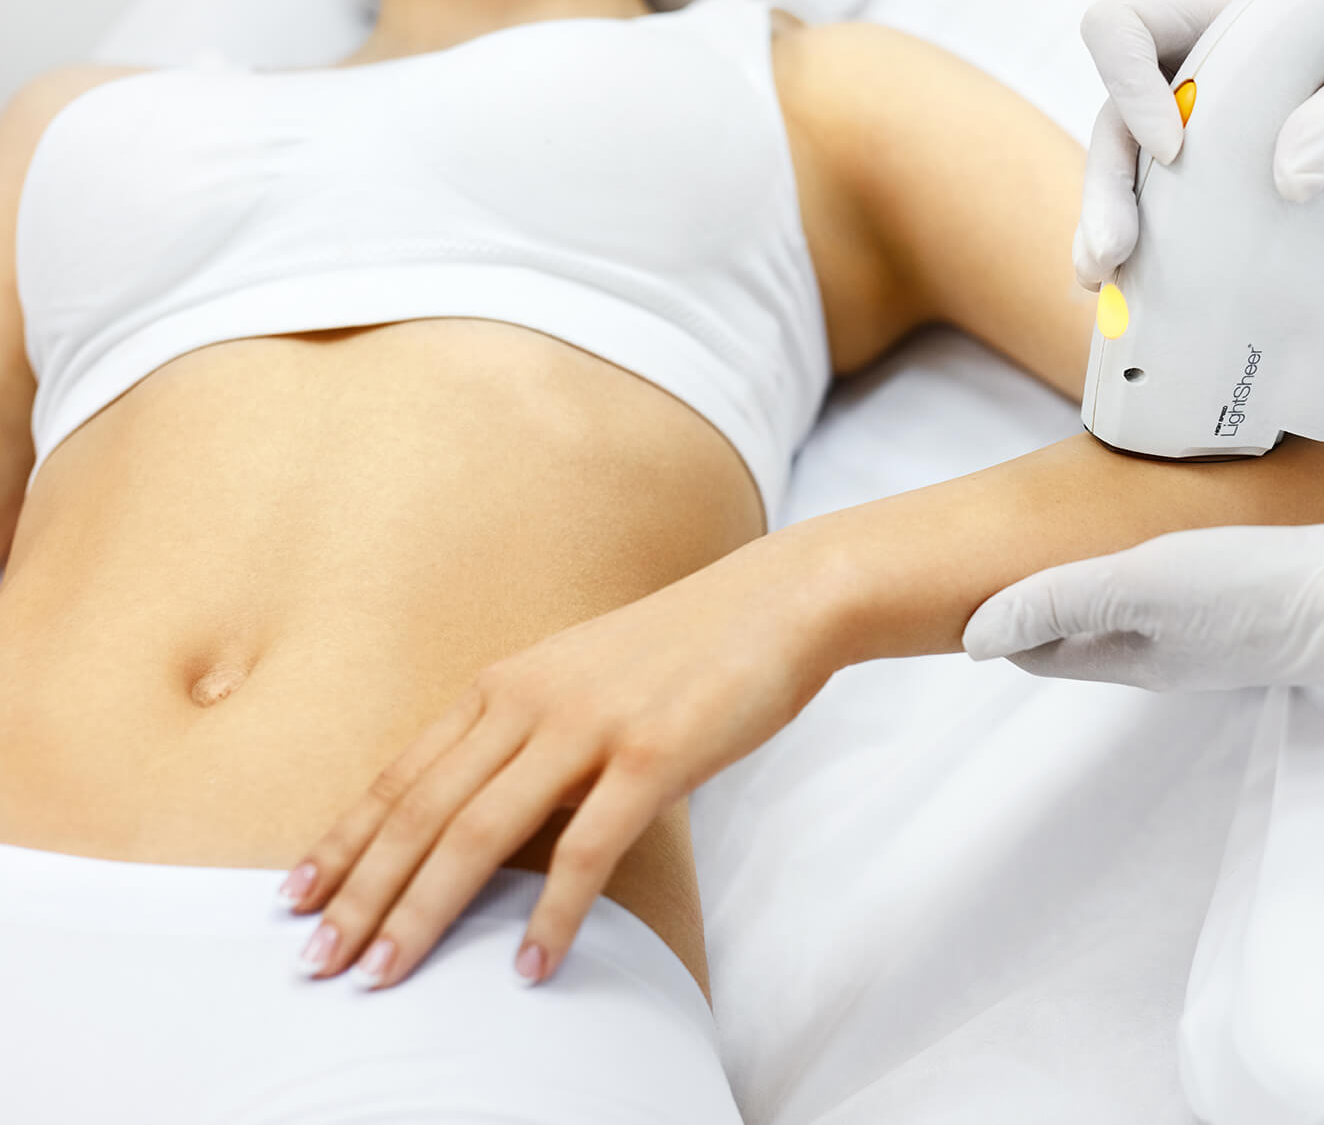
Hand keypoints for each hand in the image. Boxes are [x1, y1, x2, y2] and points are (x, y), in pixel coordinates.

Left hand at [280, 536, 842, 989]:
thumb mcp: (584, 679)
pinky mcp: (653, 757)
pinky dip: (554, 913)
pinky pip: (587, 849)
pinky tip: (530, 962)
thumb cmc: (686, 650)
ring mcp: (590, 728)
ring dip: (424, 910)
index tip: (294, 897)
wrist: (776, 602)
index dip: (345, 840)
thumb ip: (531, 735)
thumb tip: (493, 811)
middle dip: (361, 893)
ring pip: (480, 833)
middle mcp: (531, 702)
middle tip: (317, 961)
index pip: (403, 775)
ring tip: (385, 973)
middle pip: (423, 812)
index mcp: (508, 684)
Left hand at [962, 516, 1323, 689]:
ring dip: (1100, 568)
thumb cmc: (1260, 588)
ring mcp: (1221, 625)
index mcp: (1134, 656)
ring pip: (1137, 602)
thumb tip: (971, 636)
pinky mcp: (1265, 594)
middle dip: (1043, 587)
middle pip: (1083, 623)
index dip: (998, 609)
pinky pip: (1189, 576)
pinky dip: (1159, 551)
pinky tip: (1171, 509)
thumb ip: (1056, 605)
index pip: (1040, 643)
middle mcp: (1173, 650)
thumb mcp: (1142, 587)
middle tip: (1013, 525)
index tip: (966, 565)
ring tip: (1078, 510)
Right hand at [1073, 0, 1323, 290]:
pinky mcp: (1203, 168)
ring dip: (1108, 226)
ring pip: (1123, 169)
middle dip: (1105, 186)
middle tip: (1114, 253)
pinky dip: (1143, 248)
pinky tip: (1134, 290)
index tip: (1173, 146)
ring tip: (1106, 281)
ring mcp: (1189, 118)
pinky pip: (1156, 203)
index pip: (1121, 28)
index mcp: (1212, 13)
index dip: (1126, 84)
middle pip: (1110, 116)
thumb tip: (1294, 176)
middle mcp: (1184, 64)